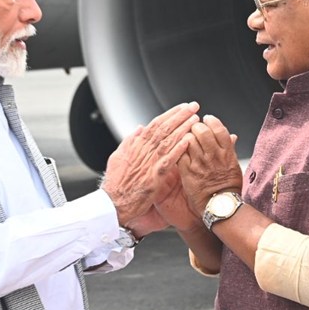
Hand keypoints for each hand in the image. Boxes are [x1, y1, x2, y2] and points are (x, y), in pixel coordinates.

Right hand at [103, 102, 199, 225]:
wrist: (112, 202)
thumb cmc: (116, 182)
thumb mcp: (118, 156)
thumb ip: (130, 141)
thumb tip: (140, 127)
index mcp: (136, 145)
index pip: (155, 124)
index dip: (170, 114)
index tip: (181, 107)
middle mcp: (143, 151)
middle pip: (164, 128)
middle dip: (180, 116)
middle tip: (193, 106)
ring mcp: (149, 163)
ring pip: (168, 140)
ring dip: (183, 129)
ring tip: (195, 120)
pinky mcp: (154, 176)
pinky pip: (169, 160)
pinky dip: (179, 149)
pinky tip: (189, 141)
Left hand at [177, 115, 242, 216]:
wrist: (221, 206)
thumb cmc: (229, 187)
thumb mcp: (234, 165)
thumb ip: (230, 149)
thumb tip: (232, 136)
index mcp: (226, 153)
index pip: (218, 129)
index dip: (211, 121)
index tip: (207, 119)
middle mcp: (213, 156)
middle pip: (202, 131)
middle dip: (196, 126)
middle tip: (194, 128)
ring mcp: (199, 164)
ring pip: (189, 140)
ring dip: (186, 136)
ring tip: (186, 138)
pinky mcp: (187, 172)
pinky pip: (180, 154)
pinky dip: (179, 149)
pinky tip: (179, 149)